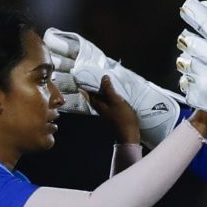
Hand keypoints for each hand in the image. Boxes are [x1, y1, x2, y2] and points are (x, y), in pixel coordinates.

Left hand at [45, 27, 184, 148]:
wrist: (128, 134)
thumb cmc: (122, 118)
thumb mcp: (117, 102)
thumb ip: (109, 90)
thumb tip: (103, 77)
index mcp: (97, 104)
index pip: (86, 91)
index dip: (81, 82)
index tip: (77, 73)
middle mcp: (98, 107)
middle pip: (90, 93)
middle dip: (87, 84)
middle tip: (85, 73)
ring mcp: (104, 110)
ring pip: (96, 97)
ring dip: (95, 89)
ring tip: (96, 79)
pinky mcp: (110, 112)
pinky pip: (104, 100)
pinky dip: (103, 93)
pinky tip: (107, 90)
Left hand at [176, 0, 206, 153]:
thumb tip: (201, 28)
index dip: (195, 13)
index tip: (186, 7)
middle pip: (187, 42)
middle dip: (188, 43)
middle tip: (192, 45)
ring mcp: (203, 78)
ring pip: (182, 62)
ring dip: (187, 64)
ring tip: (199, 68)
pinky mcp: (196, 93)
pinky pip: (184, 82)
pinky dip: (189, 82)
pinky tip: (200, 83)